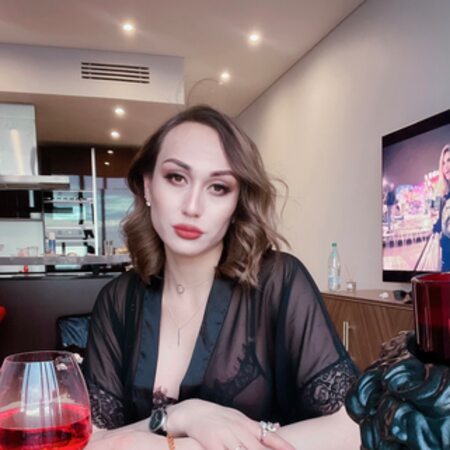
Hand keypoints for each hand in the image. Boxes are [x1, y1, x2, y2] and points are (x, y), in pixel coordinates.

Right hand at [167, 399, 294, 449]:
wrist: (192, 412)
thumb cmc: (218, 417)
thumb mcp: (238, 418)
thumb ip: (257, 426)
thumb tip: (277, 426)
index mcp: (247, 424)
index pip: (269, 437)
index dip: (283, 447)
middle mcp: (239, 430)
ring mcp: (226, 438)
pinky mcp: (213, 445)